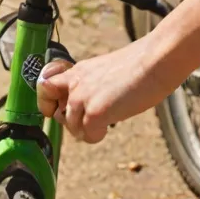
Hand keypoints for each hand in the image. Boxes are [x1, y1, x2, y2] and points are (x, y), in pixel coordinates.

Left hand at [36, 41, 174, 142]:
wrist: (155, 62)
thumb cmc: (139, 66)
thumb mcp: (105, 70)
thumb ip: (91, 84)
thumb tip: (91, 103)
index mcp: (77, 71)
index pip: (44, 87)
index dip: (49, 102)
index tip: (60, 109)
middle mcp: (74, 83)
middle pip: (55, 112)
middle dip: (71, 121)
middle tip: (89, 120)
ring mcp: (82, 98)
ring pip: (72, 128)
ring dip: (86, 130)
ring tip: (104, 122)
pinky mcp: (95, 112)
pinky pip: (87, 135)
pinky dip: (97, 136)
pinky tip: (108, 127)